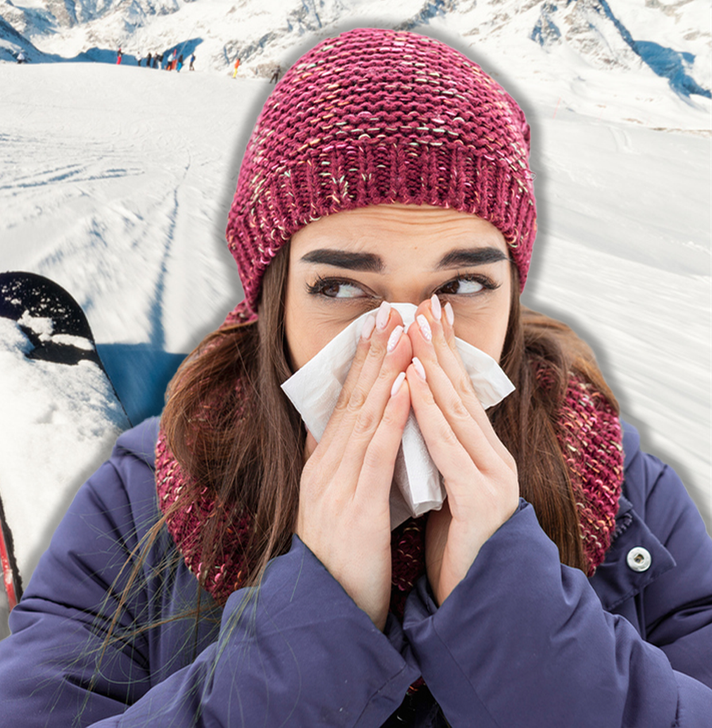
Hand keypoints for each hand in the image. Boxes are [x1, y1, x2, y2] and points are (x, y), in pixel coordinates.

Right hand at [296, 306, 413, 627]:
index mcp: (322, 468)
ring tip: (402, 333)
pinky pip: (376, 451)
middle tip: (392, 311)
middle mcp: (324, 468)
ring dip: (384, 370)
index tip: (379, 328)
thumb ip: (339, 474)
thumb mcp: (335, 511)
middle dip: (374, 354)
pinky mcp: (355, 504)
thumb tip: (341, 442)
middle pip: (350, 400)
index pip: (343, 405)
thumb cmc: (340, 566)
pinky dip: (391, 414)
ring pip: (363, 415)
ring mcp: (336, 483)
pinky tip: (405, 386)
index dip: (362, 365)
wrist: (327, 611)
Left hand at [404, 296, 519, 605]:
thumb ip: (436, 457)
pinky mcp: (478, 497)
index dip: (441, 355)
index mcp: (480, 457)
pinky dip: (427, 411)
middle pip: (462, 392)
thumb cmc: (456, 549)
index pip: (458, 396)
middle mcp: (491, 459)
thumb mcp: (443, 492)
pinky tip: (413, 384)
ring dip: (432, 365)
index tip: (426, 316)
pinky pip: (448, 446)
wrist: (477, 601)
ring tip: (415, 327)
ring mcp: (490, 476)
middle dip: (440, 346)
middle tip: (424, 302)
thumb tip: (413, 422)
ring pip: (456, 411)